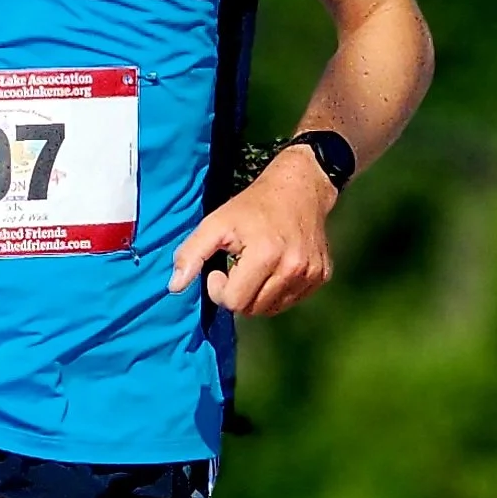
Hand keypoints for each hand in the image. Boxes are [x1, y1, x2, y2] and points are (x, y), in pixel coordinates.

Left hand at [171, 144, 336, 318]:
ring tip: (255, 266)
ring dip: (257, 294)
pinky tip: (274, 267)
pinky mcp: (321, 276)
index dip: (219, 288)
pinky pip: (290, 301)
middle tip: (237, 266)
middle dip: (237, 293)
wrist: (300, 187)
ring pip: (271, 309)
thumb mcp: (215, 222)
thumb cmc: (252, 205)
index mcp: (266, 255)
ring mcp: (311, 275)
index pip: (234, 302)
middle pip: (252, 310)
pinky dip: (277, 291)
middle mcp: (293, 269)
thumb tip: (174, 287)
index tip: (221, 266)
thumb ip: (192, 253)